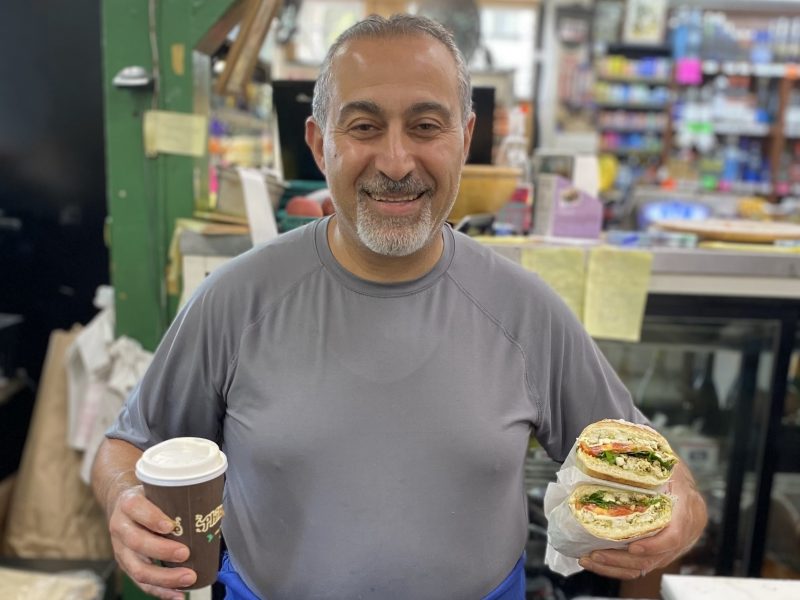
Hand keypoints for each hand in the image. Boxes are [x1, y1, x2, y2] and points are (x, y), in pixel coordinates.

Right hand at [107, 485, 196, 599]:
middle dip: (162, 551)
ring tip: (188, 578)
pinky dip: (161, 591)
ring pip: (138, 568)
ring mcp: (121, 550)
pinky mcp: (126, 566)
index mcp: (129, 503)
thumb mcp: (158, 490)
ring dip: (165, 577)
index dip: (152, 518)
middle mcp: (121, 527)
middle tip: (185, 553)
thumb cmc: (148, 498)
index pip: (136, 509)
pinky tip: (178, 594)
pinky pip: (141, 583)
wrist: (123, 506)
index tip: (171, 525)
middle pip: (137, 542)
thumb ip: (179, 499)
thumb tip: (217, 511)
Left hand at [578, 463, 707, 579]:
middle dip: (622, 558)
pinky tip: (596, 562)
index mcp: (688, 510)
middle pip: (654, 557)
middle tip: (595, 553)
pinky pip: (638, 567)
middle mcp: (683, 535)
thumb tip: (625, 439)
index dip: (655, 544)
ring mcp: (670, 548)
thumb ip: (650, 457)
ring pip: (643, 566)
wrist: (681, 485)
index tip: (633, 546)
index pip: (675, 535)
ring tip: (589, 558)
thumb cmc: (670, 471)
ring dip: (614, 565)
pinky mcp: (658, 555)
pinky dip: (616, 567)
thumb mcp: (666, 461)